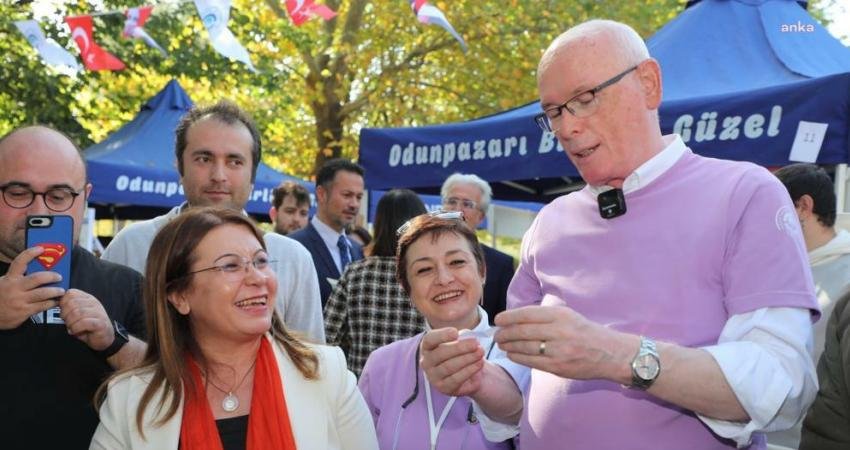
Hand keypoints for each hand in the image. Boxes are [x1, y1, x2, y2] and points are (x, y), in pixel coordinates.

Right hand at [0, 247, 64, 329]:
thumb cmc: (1, 297)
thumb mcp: (4, 283)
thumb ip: (18, 277)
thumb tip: (40, 269)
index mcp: (9, 278)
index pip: (19, 262)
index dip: (31, 253)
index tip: (41, 248)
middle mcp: (14, 288)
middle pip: (37, 278)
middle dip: (52, 276)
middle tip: (59, 276)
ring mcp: (19, 300)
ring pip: (43, 293)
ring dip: (55, 291)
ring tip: (61, 290)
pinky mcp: (24, 312)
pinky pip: (43, 306)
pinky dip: (52, 303)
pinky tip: (55, 301)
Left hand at [59, 289, 114, 350]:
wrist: (104, 338)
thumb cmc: (88, 327)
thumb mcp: (77, 314)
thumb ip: (69, 307)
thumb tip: (56, 303)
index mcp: (87, 298)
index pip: (71, 293)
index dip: (63, 303)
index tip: (64, 312)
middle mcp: (94, 303)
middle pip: (72, 303)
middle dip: (65, 314)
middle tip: (67, 322)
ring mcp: (98, 312)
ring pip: (76, 313)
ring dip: (70, 323)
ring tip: (71, 327)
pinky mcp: (100, 323)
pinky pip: (83, 323)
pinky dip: (75, 329)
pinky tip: (75, 331)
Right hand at [419, 328, 485, 396]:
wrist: (466, 373)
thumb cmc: (459, 353)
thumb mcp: (459, 341)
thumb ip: (461, 337)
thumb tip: (467, 337)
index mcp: (427, 347)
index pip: (429, 340)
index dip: (442, 335)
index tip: (455, 332)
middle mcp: (427, 362)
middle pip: (441, 353)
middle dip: (460, 348)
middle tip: (475, 343)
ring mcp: (434, 377)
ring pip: (449, 367)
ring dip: (467, 359)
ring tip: (480, 353)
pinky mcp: (444, 388)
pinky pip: (457, 379)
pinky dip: (470, 371)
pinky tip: (479, 364)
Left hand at [495, 305, 635, 382]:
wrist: (610, 354)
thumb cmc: (585, 332)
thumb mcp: (568, 316)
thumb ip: (544, 316)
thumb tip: (514, 318)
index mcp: (561, 315)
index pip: (527, 314)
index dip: (509, 317)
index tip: (499, 319)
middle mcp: (559, 331)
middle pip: (522, 331)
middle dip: (504, 333)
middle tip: (496, 334)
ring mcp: (558, 351)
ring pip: (524, 347)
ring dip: (508, 346)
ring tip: (501, 344)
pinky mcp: (558, 367)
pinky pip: (531, 362)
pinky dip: (517, 357)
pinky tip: (511, 354)